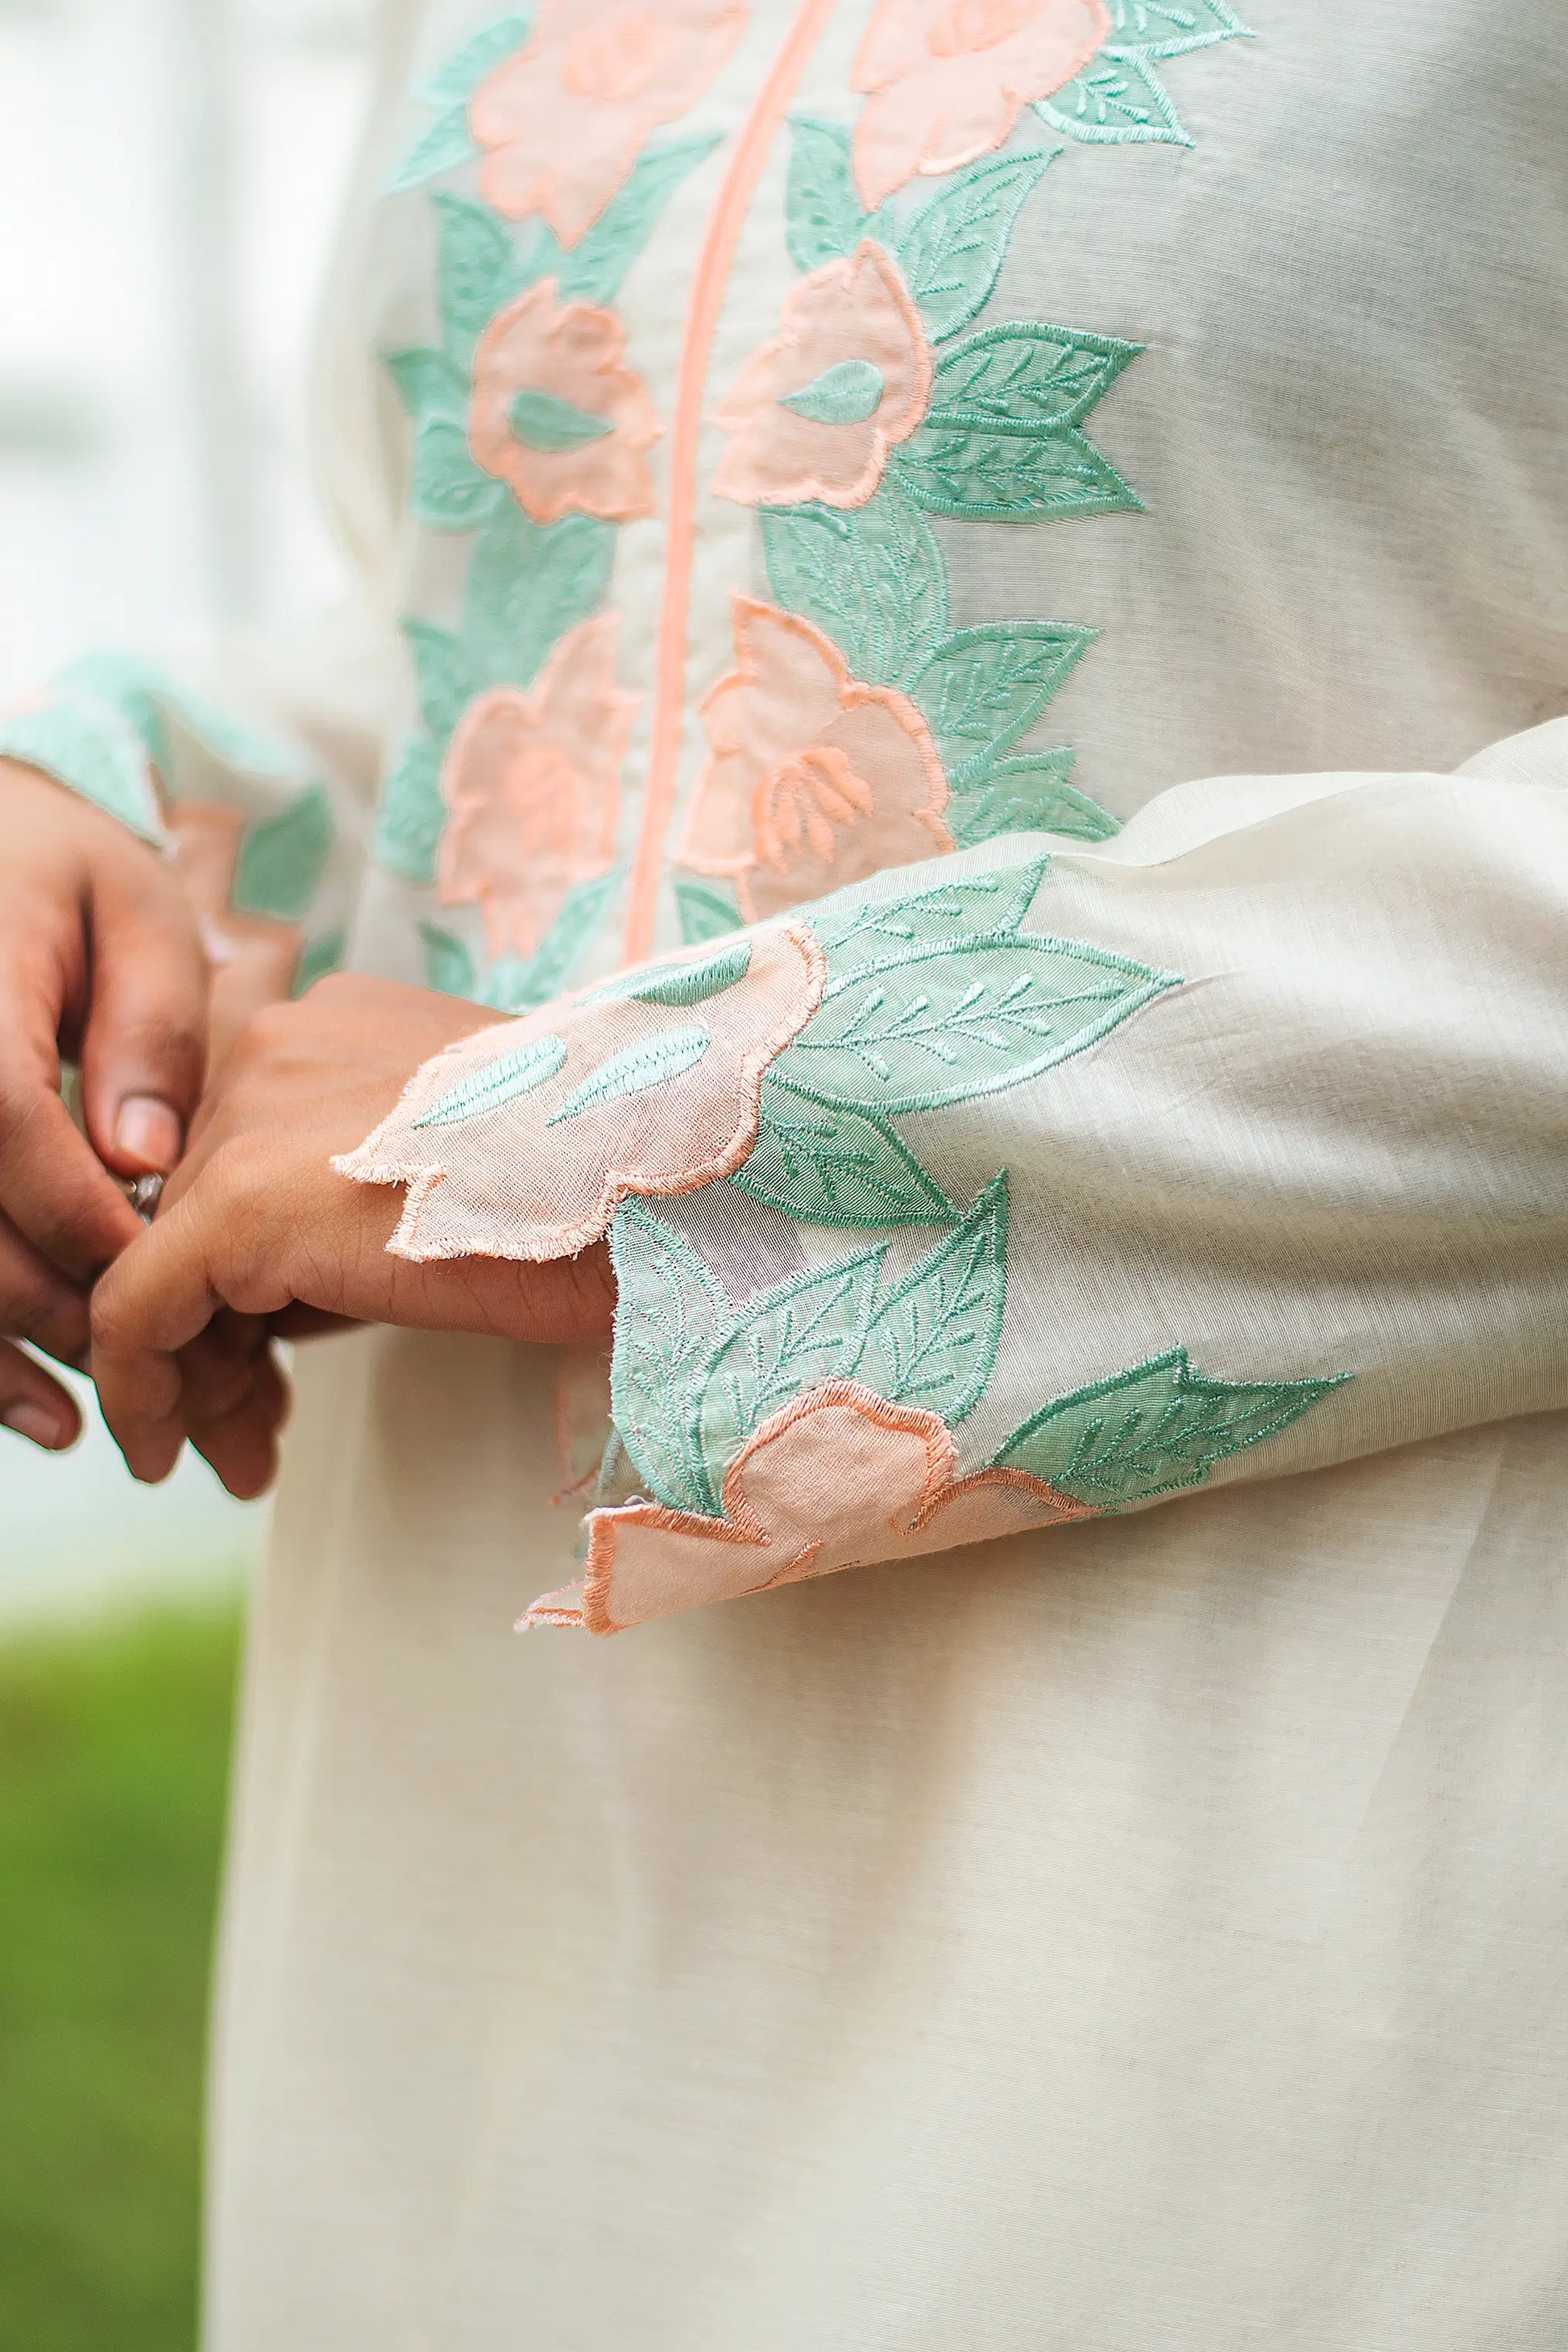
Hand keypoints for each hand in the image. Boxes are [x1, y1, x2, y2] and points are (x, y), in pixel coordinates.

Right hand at [0, 758, 208, 1451]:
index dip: (87, 1217)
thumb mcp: (130, 908)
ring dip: (1, 1355)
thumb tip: (145, 1152)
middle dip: (58, 1313)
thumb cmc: (55, 870)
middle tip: (164, 1382)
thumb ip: (148, 1021)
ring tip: (82, 1427)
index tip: (177, 1276)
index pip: (5, 1125)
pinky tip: (30, 1406)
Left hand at [89, 973, 616, 1495]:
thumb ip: (363, 1202)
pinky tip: (160, 1455)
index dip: (237, 1272)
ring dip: (194, 1376)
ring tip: (236, 1462)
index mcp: (332, 1025)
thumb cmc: (607, 1190)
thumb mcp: (465, 1175)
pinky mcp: (239, 1200)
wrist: (670, 1188)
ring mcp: (250, 1114)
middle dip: (215, 1335)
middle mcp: (273, 1042)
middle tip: (248, 1433)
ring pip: (160, 1264)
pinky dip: (139, 1389)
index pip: (237, 1156)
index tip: (267, 1360)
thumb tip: (286, 1301)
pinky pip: (138, 1308)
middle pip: (190, 1212)